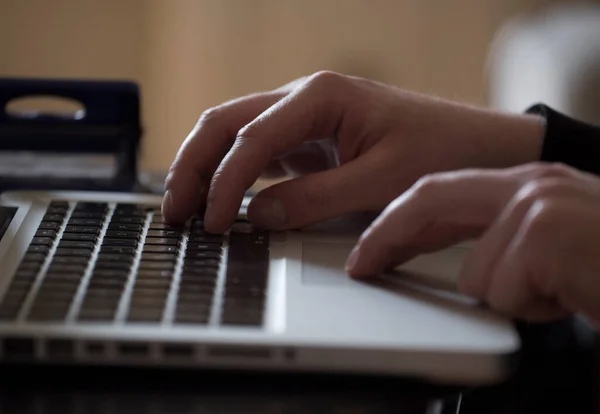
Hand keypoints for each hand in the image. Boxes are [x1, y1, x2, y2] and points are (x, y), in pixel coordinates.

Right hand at [163, 71, 543, 232]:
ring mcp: (304, 118)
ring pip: (235, 134)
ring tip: (185, 206)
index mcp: (320, 96)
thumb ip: (316, 199)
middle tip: (175, 210)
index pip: (252, 139)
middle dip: (194, 165)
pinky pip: (259, 152)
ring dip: (207, 167)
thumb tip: (258, 216)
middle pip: (226, 123)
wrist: (474, 145)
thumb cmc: (439, 149)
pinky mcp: (310, 139)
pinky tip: (222, 199)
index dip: (225, 183)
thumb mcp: (381, 180)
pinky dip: (235, 175)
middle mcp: (304, 99)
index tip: (215, 223)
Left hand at [346, 162, 599, 325]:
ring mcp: (538, 205)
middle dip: (389, 236)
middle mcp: (531, 184)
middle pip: (430, 201)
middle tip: (363, 264)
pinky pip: (502, 291)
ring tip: (559, 291)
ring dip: (511, 296)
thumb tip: (461, 266)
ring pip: (477, 272)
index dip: (398, 220)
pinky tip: (570, 296)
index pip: (442, 191)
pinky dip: (532, 307)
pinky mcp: (545, 235)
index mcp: (529, 185)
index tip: (368, 247)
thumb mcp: (551, 248)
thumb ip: (504, 243)